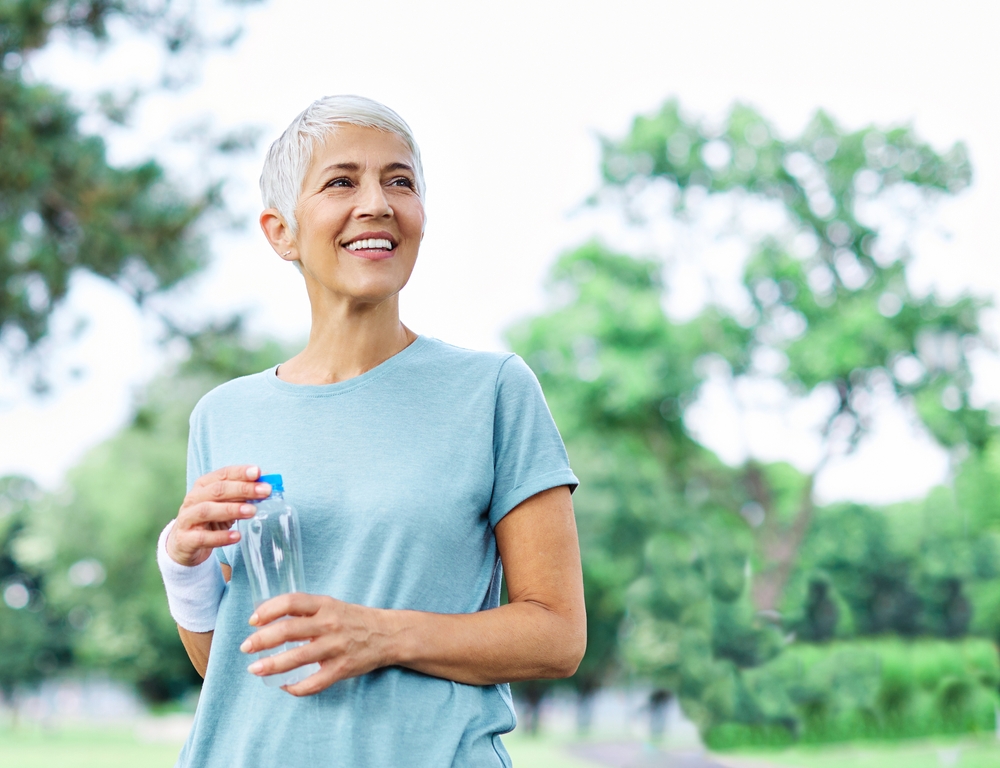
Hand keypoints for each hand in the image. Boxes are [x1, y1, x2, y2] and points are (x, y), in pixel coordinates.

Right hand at [167, 465, 271, 566]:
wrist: (184, 544)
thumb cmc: (210, 519)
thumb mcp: (225, 504)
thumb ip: (242, 495)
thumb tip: (267, 485)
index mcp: (203, 486)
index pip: (223, 474)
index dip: (241, 472)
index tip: (259, 472)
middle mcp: (193, 499)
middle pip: (218, 490)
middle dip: (243, 489)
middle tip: (265, 491)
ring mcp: (187, 519)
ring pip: (207, 511)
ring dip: (231, 509)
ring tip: (252, 511)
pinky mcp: (186, 539)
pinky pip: (203, 537)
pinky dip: (221, 537)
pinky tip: (237, 536)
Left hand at [239, 593, 394, 695]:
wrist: (388, 634)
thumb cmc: (354, 619)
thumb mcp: (331, 606)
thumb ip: (306, 611)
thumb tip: (269, 619)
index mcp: (325, 605)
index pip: (291, 602)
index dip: (268, 610)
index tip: (253, 620)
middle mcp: (329, 624)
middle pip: (289, 630)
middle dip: (262, 640)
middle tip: (246, 647)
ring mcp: (336, 647)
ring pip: (297, 657)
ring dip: (272, 665)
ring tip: (254, 669)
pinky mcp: (342, 668)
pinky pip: (314, 682)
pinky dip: (296, 687)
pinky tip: (284, 686)